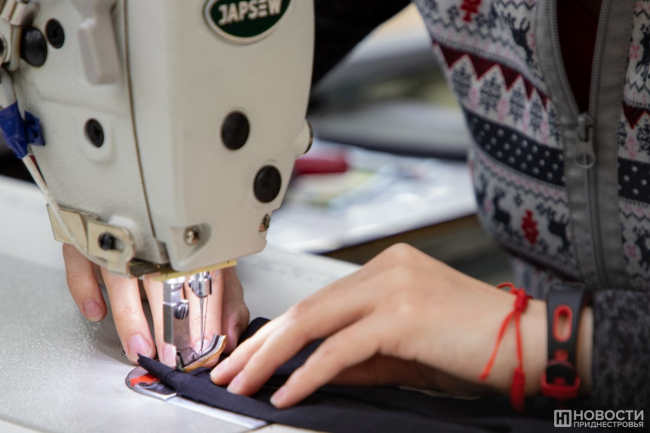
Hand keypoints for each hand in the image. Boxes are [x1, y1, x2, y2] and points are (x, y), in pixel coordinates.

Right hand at [63, 244, 249, 365]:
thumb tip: (231, 334)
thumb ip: (226, 299)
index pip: (200, 281)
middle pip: (162, 281)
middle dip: (167, 323)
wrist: (137, 196)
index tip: (203, 346)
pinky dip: (85, 289)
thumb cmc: (178, 243)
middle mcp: (153, 239)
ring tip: (139, 346)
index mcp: (189, 244)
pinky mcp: (84, 239)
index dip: (203, 316)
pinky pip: (80, 264)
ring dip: (130, 316)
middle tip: (170, 354)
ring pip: (122, 277)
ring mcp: (117, 238)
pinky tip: (97, 312)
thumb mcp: (209, 265)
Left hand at [210, 244, 591, 407]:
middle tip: (229, 371)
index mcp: (387, 268)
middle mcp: (386, 269)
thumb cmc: (476, 345)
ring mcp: (393, 287)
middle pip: (306, 308)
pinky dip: (308, 372)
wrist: (533, 344)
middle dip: (260, 343)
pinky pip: (342, 347)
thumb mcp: (404, 352)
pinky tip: (287, 393)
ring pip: (314, 322)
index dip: (277, 331)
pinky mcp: (403, 313)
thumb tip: (310, 370)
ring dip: (271, 357)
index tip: (249, 355)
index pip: (318, 301)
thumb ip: (358, 355)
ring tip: (244, 384)